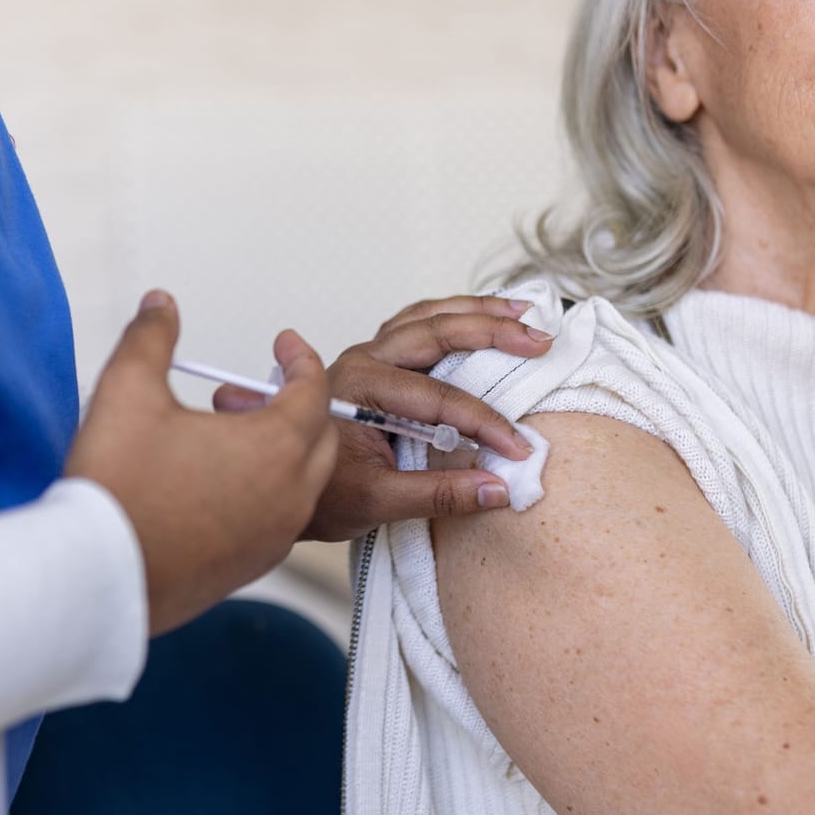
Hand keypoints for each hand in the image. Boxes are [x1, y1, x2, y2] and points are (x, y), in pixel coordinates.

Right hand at [67, 290, 337, 634]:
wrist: (97, 577)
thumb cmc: (116, 489)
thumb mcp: (127, 390)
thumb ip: (151, 337)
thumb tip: (162, 304)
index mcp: (273, 446)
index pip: (313, 389)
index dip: (301, 358)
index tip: (285, 344)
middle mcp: (288, 494)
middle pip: (321, 437)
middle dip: (301, 405)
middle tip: (261, 390)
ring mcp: (274, 536)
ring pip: (304, 482)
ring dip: (284, 452)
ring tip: (234, 435)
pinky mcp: (252, 566)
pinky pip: (280, 519)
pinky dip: (268, 492)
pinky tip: (221, 484)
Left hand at [215, 294, 552, 540]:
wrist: (276, 486)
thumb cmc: (317, 493)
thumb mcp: (376, 503)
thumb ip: (438, 495)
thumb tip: (497, 490)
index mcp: (358, 387)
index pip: (437, 399)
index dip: (484, 423)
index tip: (518, 448)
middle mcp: (363, 360)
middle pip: (435, 332)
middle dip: (491, 333)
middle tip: (538, 340)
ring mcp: (369, 355)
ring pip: (429, 318)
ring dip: (476, 312)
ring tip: (522, 314)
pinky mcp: (377, 360)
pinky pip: (420, 324)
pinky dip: (455, 316)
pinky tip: (484, 317)